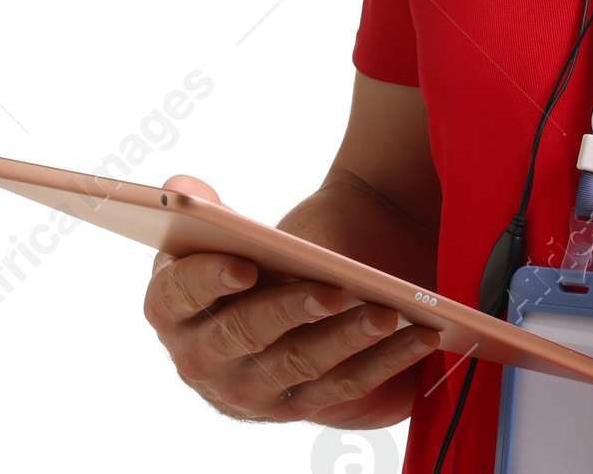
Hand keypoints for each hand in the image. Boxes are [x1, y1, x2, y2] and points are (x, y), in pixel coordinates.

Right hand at [143, 174, 440, 428]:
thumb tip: (184, 186)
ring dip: (347, 338)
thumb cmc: (259, 253)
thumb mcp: (228, 232)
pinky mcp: (297, 406)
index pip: (174, 296)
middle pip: (241, 334)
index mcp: (174, 309)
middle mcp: (203, 357)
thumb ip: (205, 211)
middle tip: (334, 289)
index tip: (245, 265)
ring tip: (387, 312)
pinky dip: (385, 362)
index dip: (205, 281)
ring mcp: (249, 389)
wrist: (298, 288)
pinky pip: (343, 387)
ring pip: (299, 364)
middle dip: (289, 310)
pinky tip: (418, 335)